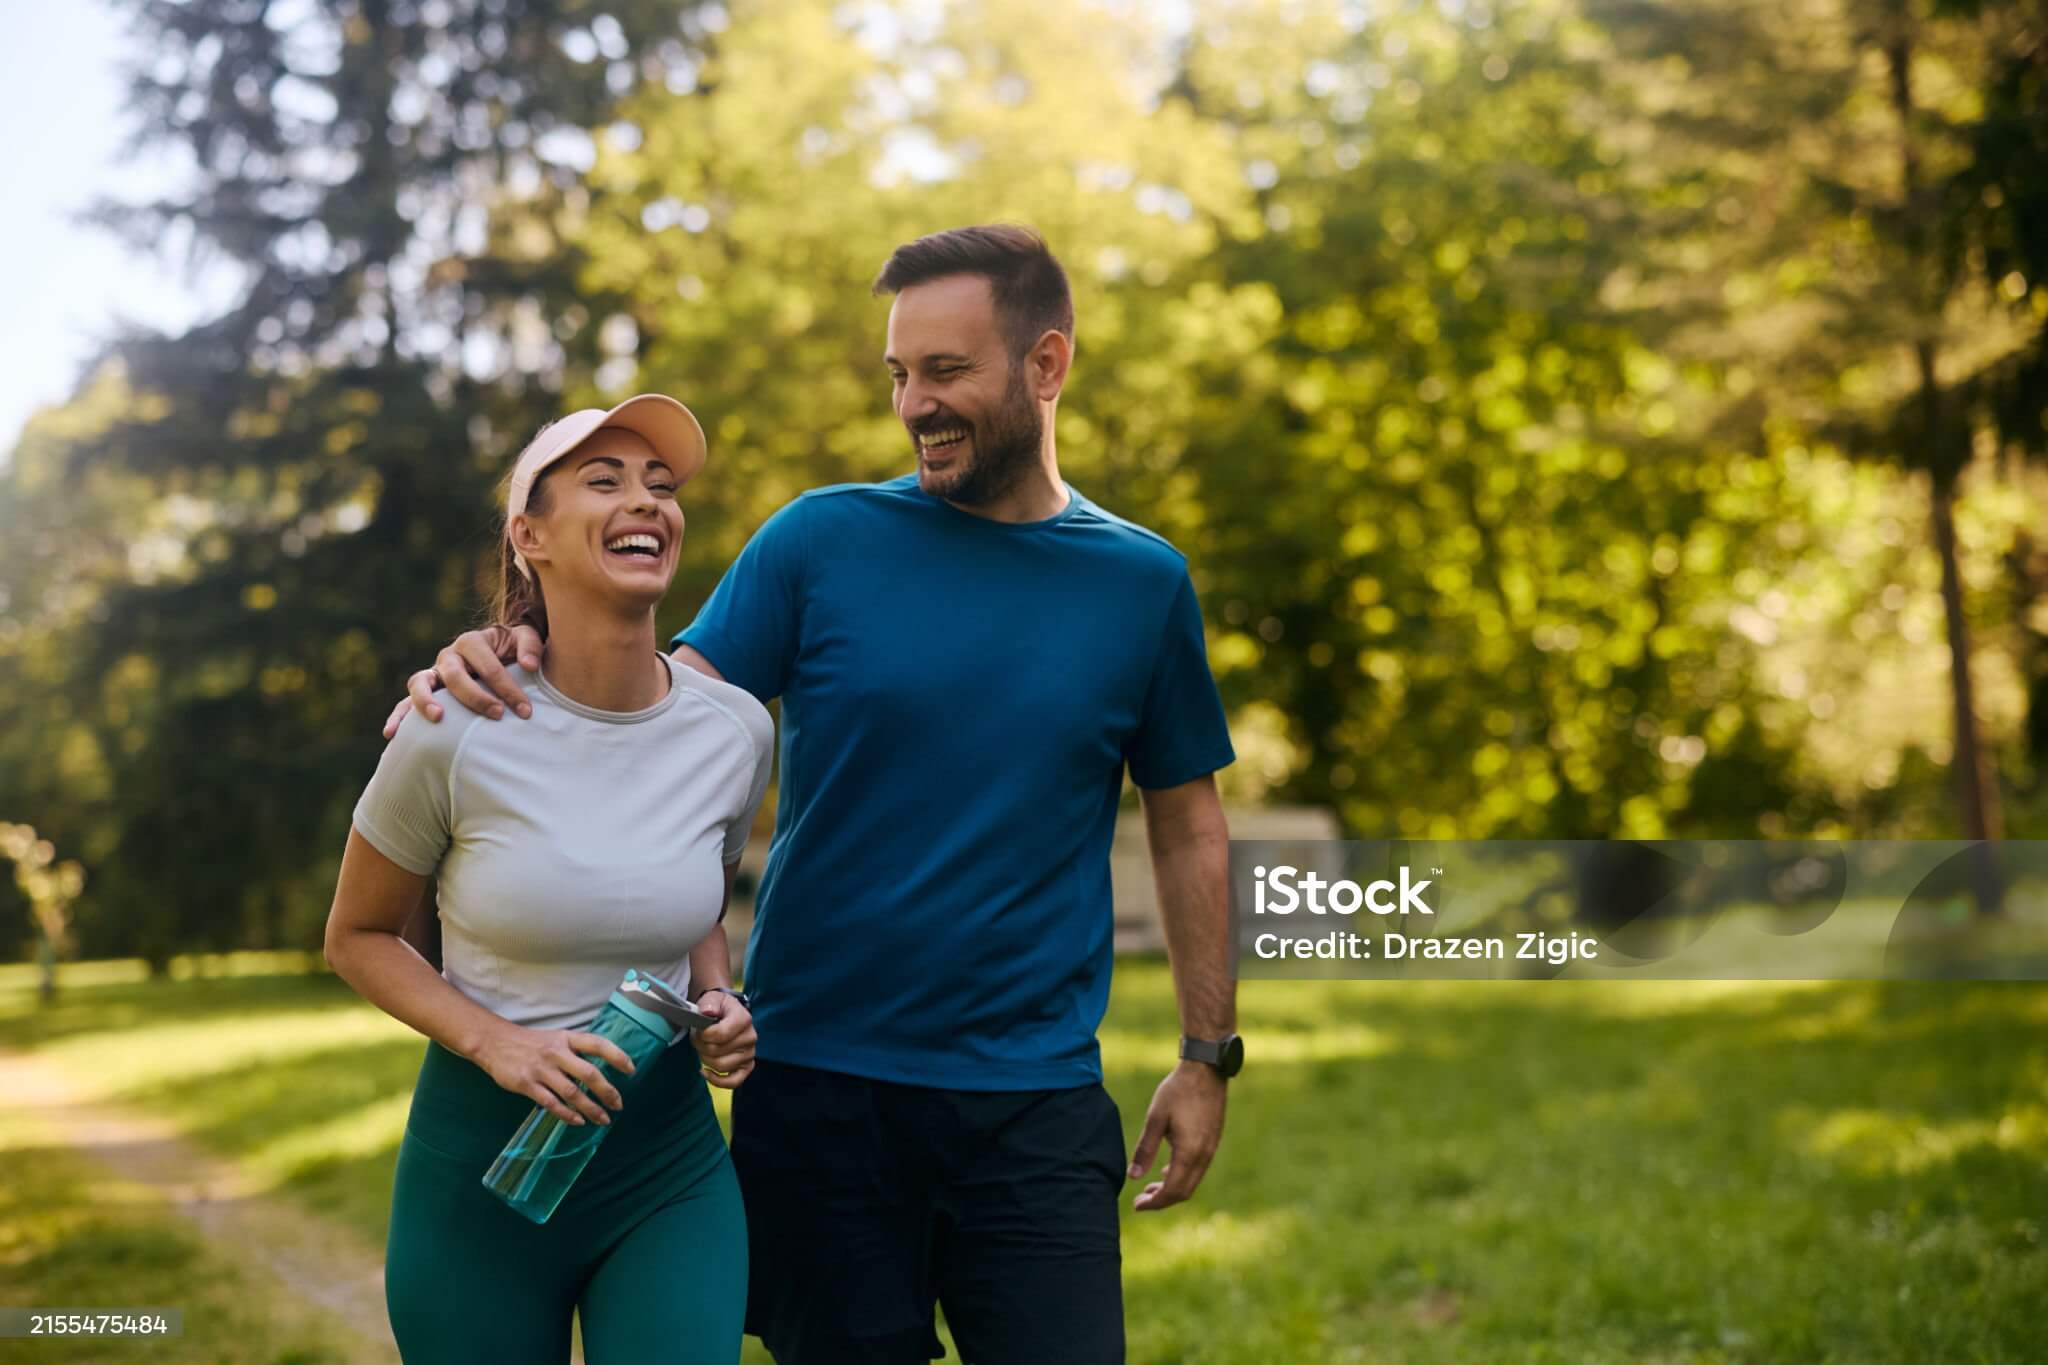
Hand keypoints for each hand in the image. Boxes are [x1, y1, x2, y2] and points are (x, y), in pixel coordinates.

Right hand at [381, 624, 544, 737]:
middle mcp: (449, 656)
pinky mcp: (426, 692)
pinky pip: (404, 702)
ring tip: (437, 718)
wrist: (499, 655)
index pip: (488, 665)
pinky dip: (397, 716)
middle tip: (496, 714)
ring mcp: (434, 674)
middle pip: (455, 674)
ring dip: (426, 700)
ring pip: (420, 683)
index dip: (507, 687)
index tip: (524, 710)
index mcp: (472, 641)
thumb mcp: (525, 640)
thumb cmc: (513, 650)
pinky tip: (392, 734)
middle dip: (476, 696)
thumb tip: (530, 666)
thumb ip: (531, 647)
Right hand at [472, 1022, 635, 1126]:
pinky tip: (578, 1121)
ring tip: (603, 1119)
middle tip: (619, 1105)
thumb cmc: (531, 1042)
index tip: (631, 1070)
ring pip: (572, 1093)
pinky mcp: (527, 1084)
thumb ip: (575, 1052)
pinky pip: (551, 1103)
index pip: (598, 1044)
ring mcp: (541, 1069)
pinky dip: (567, 1114)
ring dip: (590, 1108)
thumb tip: (600, 1072)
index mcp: (567, 1038)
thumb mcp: (556, 1038)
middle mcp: (556, 1053)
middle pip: (589, 1074)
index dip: (617, 1056)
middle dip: (607, 1092)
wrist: (494, 1042)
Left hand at [691, 990, 756, 1088]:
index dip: (703, 1035)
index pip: (720, 1034)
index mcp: (743, 1019)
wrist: (726, 1013)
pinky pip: (734, 1081)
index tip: (698, 1029)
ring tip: (702, 1048)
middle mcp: (750, 1037)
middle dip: (701, 1046)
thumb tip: (707, 1012)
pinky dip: (717, 1081)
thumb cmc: (718, 1007)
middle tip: (697, 1038)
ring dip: (705, 1059)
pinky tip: (705, 1072)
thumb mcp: (712, 999)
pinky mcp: (747, 1066)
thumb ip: (709, 1003)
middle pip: (717, 1052)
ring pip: (721, 1066)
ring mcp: (750, 1053)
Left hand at [1128, 1060, 1226, 1211]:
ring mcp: (1211, 1149)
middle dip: (1162, 1200)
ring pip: (1192, 1182)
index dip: (1154, 1203)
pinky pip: (1198, 1169)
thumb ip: (1145, 1150)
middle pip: (1184, 1192)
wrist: (1206, 1070)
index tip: (1136, 1205)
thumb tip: (1132, 1177)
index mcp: (1189, 1152)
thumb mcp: (1155, 1119)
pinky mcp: (1212, 1141)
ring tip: (1150, 1187)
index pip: (1172, 1191)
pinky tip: (1167, 1170)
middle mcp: (1204, 1156)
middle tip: (1140, 1199)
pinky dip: (1182, 1176)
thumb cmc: (1178, 1090)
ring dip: (1172, 1189)